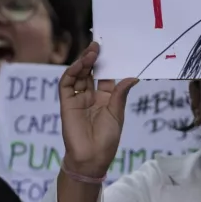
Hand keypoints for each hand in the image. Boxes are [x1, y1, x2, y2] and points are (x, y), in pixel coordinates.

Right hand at [59, 43, 137, 178]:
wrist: (92, 157)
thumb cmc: (107, 139)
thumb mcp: (117, 114)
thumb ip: (120, 94)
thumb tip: (134, 77)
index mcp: (105, 97)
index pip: (105, 75)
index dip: (107, 63)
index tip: (111, 48)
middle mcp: (91, 95)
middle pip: (91, 72)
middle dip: (94, 58)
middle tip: (98, 44)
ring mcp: (78, 99)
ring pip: (78, 75)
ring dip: (84, 62)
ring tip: (91, 52)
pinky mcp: (66, 103)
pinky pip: (67, 85)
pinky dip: (72, 73)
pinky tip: (80, 65)